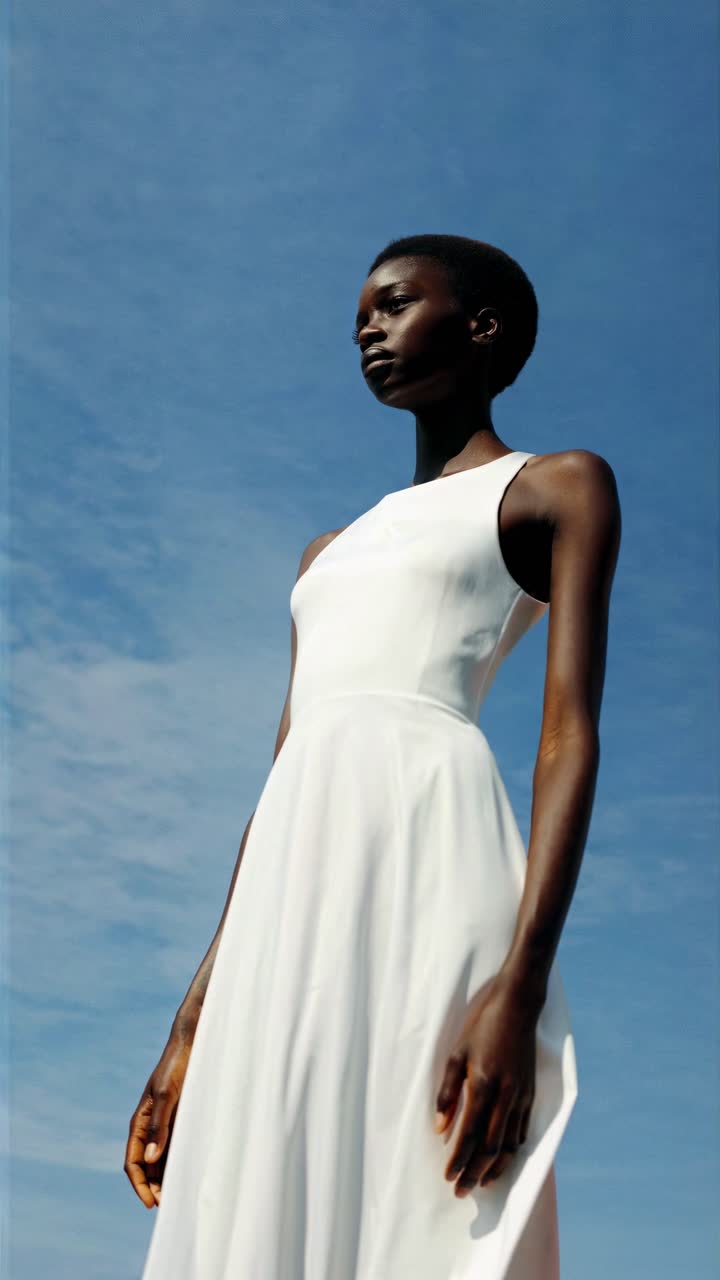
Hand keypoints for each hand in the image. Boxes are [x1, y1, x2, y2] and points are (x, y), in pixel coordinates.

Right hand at [124, 1033, 192, 1208]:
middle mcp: (150, 1125)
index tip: (151, 1203)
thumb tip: (152, 1159)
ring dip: (168, 1177)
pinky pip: (178, 1146)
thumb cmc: (178, 1064)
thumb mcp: (168, 1093)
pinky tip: (192, 1172)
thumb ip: (160, 1125)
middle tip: (170, 1205)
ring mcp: (166, 1123)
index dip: (140, 1185)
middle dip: (154, 1187)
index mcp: (140, 1122)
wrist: (194, 1041)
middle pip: (147, 1165)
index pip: (133, 1162)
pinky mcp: (182, 1117)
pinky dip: (181, 1161)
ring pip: (163, 1158)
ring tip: (181, 1195)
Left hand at [434, 973, 538, 1196]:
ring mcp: (521, 1097)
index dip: (459, 1160)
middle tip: (461, 1191)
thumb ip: (448, 1092)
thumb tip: (439, 1128)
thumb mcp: (457, 1054)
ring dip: (495, 1169)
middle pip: (490, 1147)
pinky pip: (522, 1130)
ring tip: (482, 1184)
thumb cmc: (482, 1026)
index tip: (448, 1177)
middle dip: (474, 1173)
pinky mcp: (530, 1094)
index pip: (470, 1135)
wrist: (518, 1007)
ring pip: (510, 1144)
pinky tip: (502, 1158)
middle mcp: (505, 1096)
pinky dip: (512, 1150)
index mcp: (483, 1086)